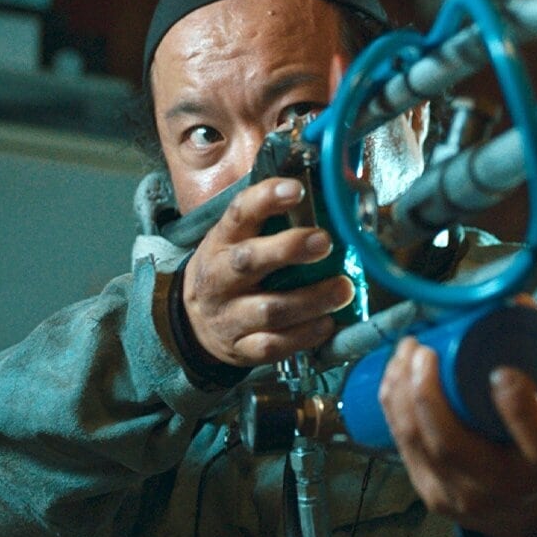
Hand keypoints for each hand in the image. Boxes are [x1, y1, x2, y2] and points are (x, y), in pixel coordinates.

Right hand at [180, 177, 354, 368]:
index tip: (296, 189)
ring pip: (270, 309)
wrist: (193, 323)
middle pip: (250, 261)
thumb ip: (271, 219)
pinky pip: (274, 345)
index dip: (265, 199)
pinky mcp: (241, 348)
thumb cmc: (230, 271)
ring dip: (311, 300)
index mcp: (222, 242)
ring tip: (343, 289)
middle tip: (325, 242)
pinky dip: (304, 335)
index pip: (239, 213)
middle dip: (289, 249)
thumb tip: (323, 188)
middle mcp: (221, 277)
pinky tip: (327, 323)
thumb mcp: (238, 239)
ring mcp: (229, 316)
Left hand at [379, 335, 536, 536]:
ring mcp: (464, 497)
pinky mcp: (435, 496)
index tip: (501, 369)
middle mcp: (505, 487)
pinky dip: (392, 411)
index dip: (516, 405)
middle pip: (453, 444)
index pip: (536, 439)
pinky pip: (404, 450)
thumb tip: (516, 303)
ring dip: (401, 394)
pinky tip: (393, 380)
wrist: (535, 508)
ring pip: (420, 445)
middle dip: (426, 392)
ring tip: (404, 354)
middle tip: (423, 350)